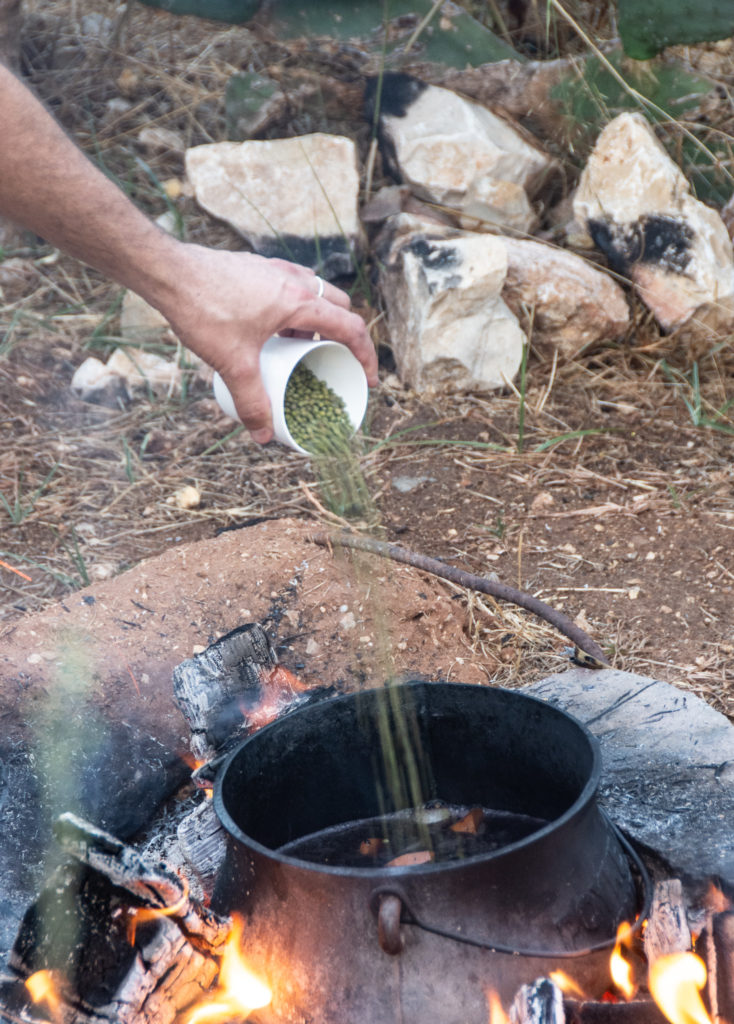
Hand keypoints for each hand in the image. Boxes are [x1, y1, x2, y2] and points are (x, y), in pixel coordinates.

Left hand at [154, 243, 377, 442]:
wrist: (168, 271)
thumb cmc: (203, 309)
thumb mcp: (233, 364)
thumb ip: (251, 401)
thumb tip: (262, 435)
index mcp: (300, 302)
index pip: (351, 328)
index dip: (366, 356)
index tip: (368, 378)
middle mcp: (293, 280)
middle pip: (338, 306)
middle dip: (343, 335)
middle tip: (333, 359)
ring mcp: (274, 269)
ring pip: (313, 292)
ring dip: (316, 320)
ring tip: (299, 347)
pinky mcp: (255, 267)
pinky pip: (289, 285)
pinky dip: (292, 307)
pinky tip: (269, 327)